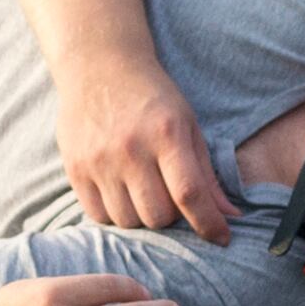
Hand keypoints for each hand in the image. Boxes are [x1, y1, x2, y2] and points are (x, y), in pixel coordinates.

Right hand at [56, 60, 235, 243]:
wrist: (98, 67)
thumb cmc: (151, 97)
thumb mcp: (188, 125)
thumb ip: (206, 173)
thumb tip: (229, 216)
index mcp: (166, 134)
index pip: (189, 194)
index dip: (209, 223)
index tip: (220, 238)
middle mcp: (130, 149)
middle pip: (157, 215)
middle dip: (171, 217)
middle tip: (169, 197)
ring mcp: (98, 160)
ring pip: (127, 221)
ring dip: (141, 216)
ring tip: (142, 193)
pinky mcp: (75, 168)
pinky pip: (97, 215)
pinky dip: (114, 213)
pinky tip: (120, 193)